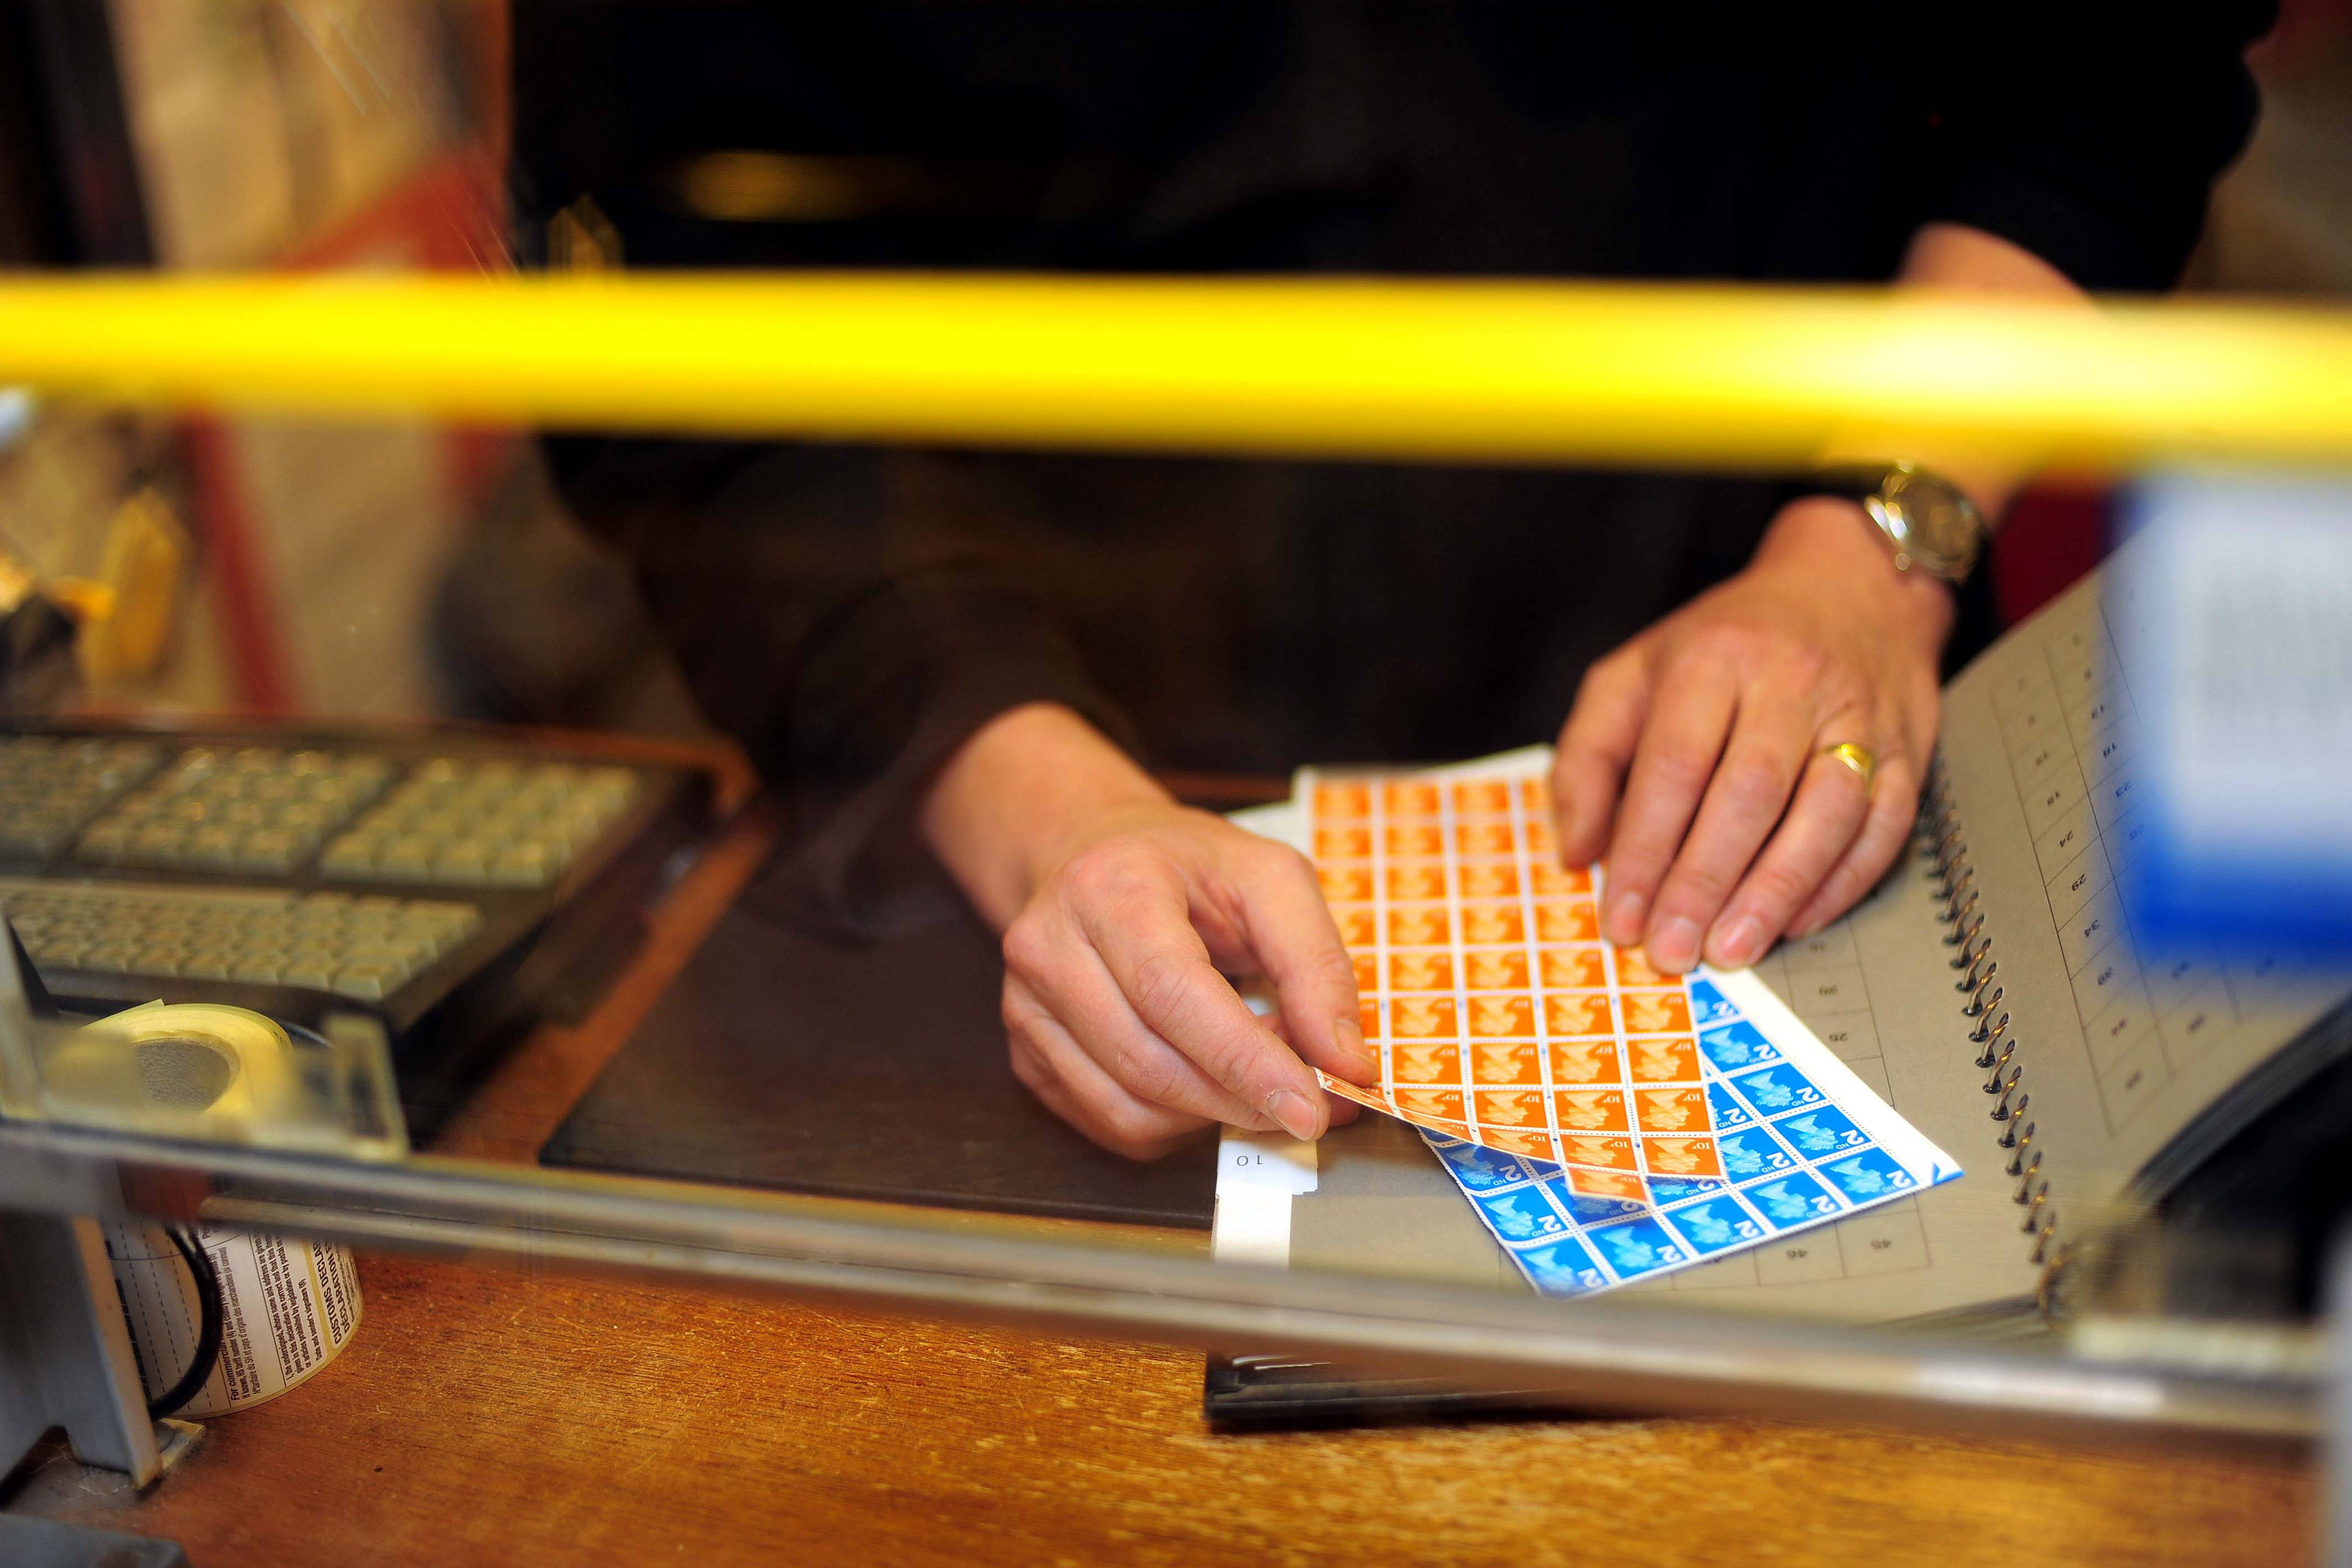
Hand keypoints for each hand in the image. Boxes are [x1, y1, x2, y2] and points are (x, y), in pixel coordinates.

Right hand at [922, 704, 1374, 1159]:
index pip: (1174, 995)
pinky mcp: (1026, 1052)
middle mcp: (1050, 947)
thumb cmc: (1188, 868)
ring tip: (1254, 1075)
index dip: (1246, 1062)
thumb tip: (1347, 1065)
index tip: (1313, 1108)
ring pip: (1129, 1108)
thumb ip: (1317, 967)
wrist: (1097, 856)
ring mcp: (1026, 1006)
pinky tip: (1203, 1081)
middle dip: (1241, 1099)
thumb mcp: (1272, 880)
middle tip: (1309, 1099)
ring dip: (1210, 1115)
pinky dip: (1173, 1124)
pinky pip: (1109, 1123)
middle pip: (1150, 1063)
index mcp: (1111, 889)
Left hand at [1551, 497, 1953, 972]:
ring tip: (1732, 950)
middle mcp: (1790, 682)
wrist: (1849, 585)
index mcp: (1712, 659)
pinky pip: (1884, 826)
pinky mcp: (1907, 748)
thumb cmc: (1726, 643)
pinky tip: (1798, 922)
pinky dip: (1841, 882)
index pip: (1673, 766)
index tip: (1620, 917)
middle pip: (1747, 795)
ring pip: (1824, 814)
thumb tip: (1576, 848)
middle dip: (1704, 883)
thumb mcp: (1633, 673)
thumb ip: (1589, 756)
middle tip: (1672, 950)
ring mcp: (1858, 716)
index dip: (1644, 850)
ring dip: (1775, 892)